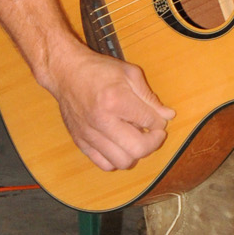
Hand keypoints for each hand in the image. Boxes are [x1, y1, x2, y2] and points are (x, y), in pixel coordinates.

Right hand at [45, 42, 174, 171]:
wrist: (65, 72)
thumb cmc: (98, 70)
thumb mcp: (129, 74)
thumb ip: (149, 97)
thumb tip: (168, 116)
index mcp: (115, 100)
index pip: (149, 122)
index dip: (160, 123)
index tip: (158, 119)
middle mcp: (102, 121)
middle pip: (138, 149)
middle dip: (153, 143)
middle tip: (154, 134)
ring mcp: (89, 134)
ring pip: (123, 161)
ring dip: (135, 154)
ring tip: (136, 139)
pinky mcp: (81, 142)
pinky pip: (104, 164)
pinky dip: (117, 160)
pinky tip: (120, 146)